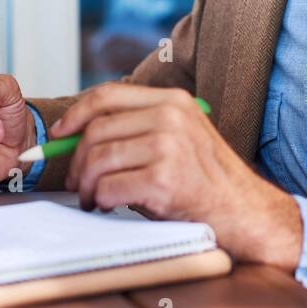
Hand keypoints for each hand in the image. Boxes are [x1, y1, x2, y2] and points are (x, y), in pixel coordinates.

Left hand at [51, 84, 300, 267]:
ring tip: (93, 198)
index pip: (108, 95)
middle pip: (96, 130)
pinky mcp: (165, 180)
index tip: (60, 135)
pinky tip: (108, 206)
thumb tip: (79, 137)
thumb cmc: (207, 182)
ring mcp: (169, 147)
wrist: (246, 212)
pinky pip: (108, 187)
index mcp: (173, 102)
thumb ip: (139, 130)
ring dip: (86, 185)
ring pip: (97, 159)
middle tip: (79, 182)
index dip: (76, 114)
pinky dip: (100, 200)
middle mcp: (171, 117)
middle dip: (76, 160)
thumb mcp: (179, 139)